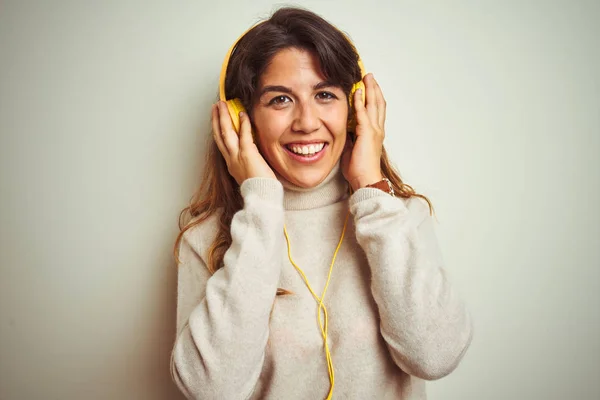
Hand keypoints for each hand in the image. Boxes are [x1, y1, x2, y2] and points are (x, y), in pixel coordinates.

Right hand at [212, 101, 275, 184]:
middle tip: (216, 106)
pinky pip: (243, 134)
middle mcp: (231, 159)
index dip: (218, 130)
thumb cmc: (260, 188)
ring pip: (226, 132)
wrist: (261, 196)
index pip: (221, 144)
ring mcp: (237, 156)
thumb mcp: (248, 175)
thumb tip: (251, 156)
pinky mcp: (247, 153)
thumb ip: (247, 164)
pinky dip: (243, 123)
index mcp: (231, 165)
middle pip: (219, 135)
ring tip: (222, 104)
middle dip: (217, 119)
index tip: (217, 120)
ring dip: (224, 116)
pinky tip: (242, 113)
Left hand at [341, 73, 385, 190]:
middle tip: (369, 76)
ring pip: (374, 104)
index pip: (375, 110)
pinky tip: (357, 91)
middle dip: (374, 88)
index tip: (368, 87)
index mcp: (374, 133)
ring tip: (367, 78)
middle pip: (378, 103)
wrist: (365, 179)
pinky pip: (363, 113)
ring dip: (370, 89)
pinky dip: (360, 101)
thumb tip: (342, 130)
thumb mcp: (351, 149)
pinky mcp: (367, 133)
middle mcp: (377, 129)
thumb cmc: (359, 169)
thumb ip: (349, 137)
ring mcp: (374, 130)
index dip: (372, 97)